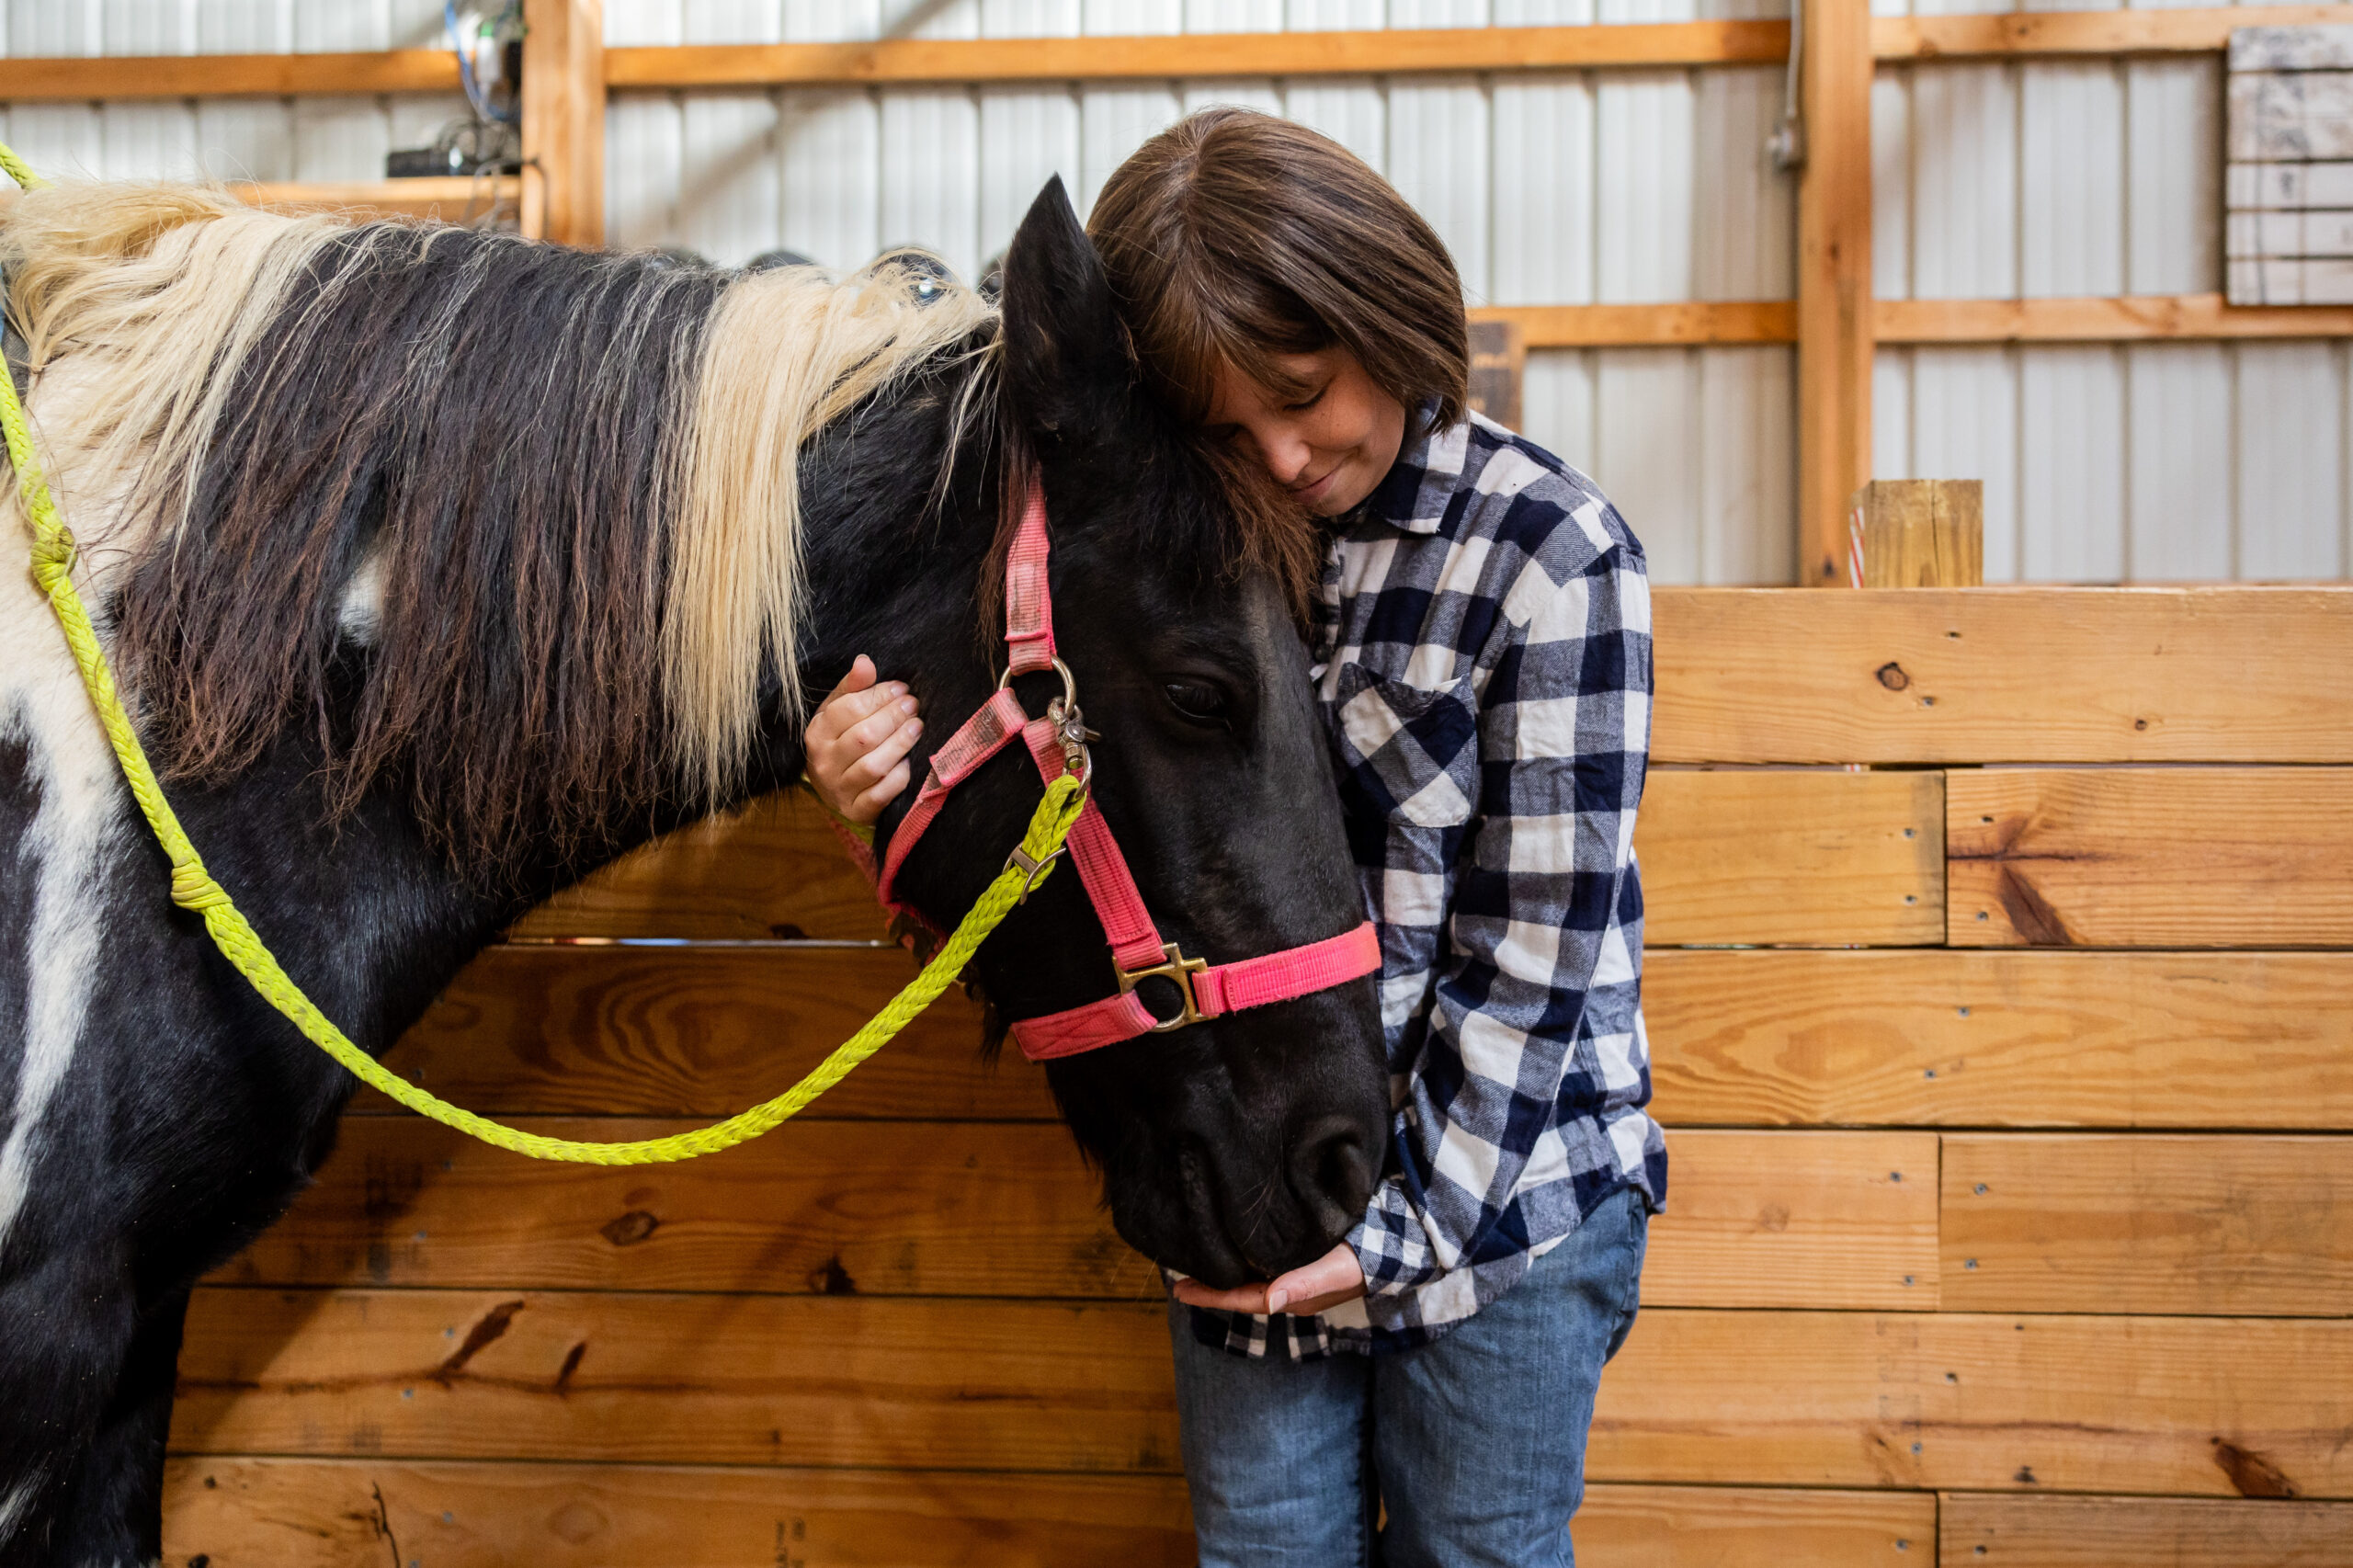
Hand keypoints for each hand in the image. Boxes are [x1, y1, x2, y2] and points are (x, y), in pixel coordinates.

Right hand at [802, 655, 922, 824]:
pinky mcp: (857, 810)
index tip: (901, 688)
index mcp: (817, 733)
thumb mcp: (840, 711)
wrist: (835, 789)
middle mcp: (824, 762)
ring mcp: (839, 789)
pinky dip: (898, 777)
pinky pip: (881, 794)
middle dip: (893, 717)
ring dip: (900, 743)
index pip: (847, 710)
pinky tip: (910, 761)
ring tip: (917, 726)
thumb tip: (865, 661)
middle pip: (863, 737)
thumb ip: (853, 687)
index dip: (878, 697)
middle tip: (913, 705)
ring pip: (873, 765)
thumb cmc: (842, 741)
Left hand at [1172, 1242, 1364, 1316]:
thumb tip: (1269, 1304)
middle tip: (1178, 1281)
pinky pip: (1265, 1268)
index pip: (1244, 1300)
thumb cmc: (1367, 1256)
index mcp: (1295, 1297)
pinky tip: (1232, 1252)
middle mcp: (1292, 1292)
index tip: (1180, 1291)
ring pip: (1252, 1280)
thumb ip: (1304, 1284)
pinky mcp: (1304, 1262)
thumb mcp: (1335, 1269)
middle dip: (1211, 1288)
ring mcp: (1298, 1279)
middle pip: (1243, 1293)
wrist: (1398, 1242)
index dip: (1211, 1296)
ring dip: (1225, 1275)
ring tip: (1197, 1267)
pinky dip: (1243, 1262)